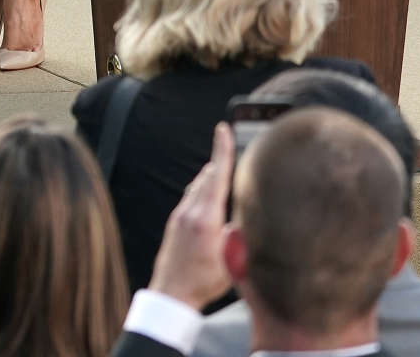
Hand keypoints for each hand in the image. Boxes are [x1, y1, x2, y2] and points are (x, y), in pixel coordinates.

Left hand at [148, 121, 235, 309]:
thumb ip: (241, 235)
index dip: (221, 150)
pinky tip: (209, 197)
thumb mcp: (233, 261)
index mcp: (205, 218)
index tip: (222, 129)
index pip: (216, 176)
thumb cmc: (203, 282)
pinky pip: (190, 197)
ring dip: (211, 177)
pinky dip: (202, 191)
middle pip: (206, 177)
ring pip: (197, 187)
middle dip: (219, 161)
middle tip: (229, 145)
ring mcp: (179, 216)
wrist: (171, 291)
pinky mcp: (175, 222)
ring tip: (223, 170)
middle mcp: (189, 211)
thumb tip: (248, 217)